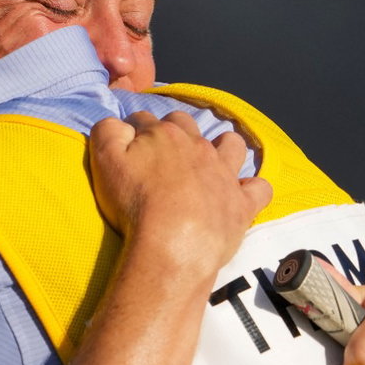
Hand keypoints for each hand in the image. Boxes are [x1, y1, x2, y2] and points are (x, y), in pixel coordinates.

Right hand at [89, 111, 271, 277]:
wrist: (171, 245)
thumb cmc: (135, 204)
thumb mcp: (105, 162)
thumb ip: (107, 132)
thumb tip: (118, 122)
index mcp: (163, 135)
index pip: (144, 119)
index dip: (134, 130)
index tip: (128, 146)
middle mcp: (198, 146)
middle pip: (186, 124)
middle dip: (174, 130)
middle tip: (162, 155)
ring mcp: (224, 174)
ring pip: (231, 144)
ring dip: (222, 147)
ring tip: (211, 162)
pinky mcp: (241, 203)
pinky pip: (259, 189)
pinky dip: (253, 190)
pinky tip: (243, 195)